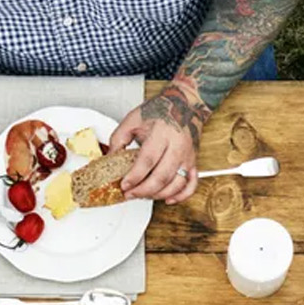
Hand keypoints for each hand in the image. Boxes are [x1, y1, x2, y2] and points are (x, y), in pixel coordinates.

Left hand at [109, 88, 206, 204]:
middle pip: (162, 176)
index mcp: (163, 133)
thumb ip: (118, 138)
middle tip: (130, 194)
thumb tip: (109, 159)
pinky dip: (181, 196)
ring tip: (142, 195)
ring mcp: (188, 156)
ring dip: (158, 194)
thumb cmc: (159, 111)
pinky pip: (191, 185)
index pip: (148, 160)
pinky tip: (168, 199)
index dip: (135, 176)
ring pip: (176, 184)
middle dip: (144, 190)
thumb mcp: (133, 119)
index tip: (124, 185)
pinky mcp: (194, 163)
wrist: (184, 105)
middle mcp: (178, 146)